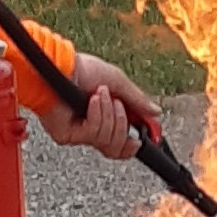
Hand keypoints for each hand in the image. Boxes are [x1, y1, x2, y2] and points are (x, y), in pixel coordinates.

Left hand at [38, 54, 156, 160]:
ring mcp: (79, 134)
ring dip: (108, 114)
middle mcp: (92, 129)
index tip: (144, 137)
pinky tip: (90, 101)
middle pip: (116, 149)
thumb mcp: (118, 82)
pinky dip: (96, 115)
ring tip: (99, 95)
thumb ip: (137, 100)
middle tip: (117, 105)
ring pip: (107, 141)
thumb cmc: (82, 70)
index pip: (121, 144)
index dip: (133, 145)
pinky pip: (92, 134)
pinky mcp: (67, 135)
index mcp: (105, 118)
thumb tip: (156, 112)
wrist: (61, 67)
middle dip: (122, 125)